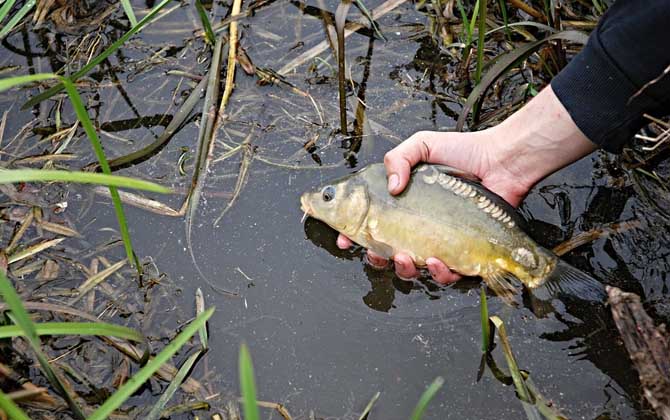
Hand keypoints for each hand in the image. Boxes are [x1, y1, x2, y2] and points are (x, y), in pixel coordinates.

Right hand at [338, 85, 596, 283]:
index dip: (354, 236)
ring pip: (414, 270)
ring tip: (405, 258)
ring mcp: (440, 241)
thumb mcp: (422, 145)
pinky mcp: (464, 253)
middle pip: (387, 254)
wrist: (502, 161)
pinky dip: (439, 273)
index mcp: (403, 205)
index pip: (371, 224)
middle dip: (376, 259)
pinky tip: (439, 261)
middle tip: (376, 253)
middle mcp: (419, 226)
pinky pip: (447, 274)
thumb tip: (392, 189)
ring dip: (404, 270)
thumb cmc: (464, 151)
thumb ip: (398, 158)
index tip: (344, 239)